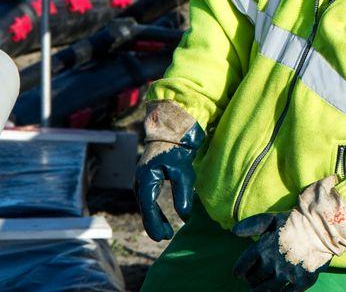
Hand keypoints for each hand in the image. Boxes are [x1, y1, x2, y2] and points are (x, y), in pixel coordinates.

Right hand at [134, 102, 204, 240]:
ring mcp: (143, 178)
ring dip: (154, 217)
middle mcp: (140, 180)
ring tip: (166, 231)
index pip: (149, 207)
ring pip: (146, 204)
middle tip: (165, 237)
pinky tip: (162, 216)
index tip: (164, 236)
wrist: (172, 129)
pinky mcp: (148, 177)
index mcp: (146, 179)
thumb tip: (184, 217)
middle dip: (154, 224)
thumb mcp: (183, 172)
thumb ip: (183, 194)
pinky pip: (149, 197)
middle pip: (145, 208)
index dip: (155, 223)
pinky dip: (154, 209)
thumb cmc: (177, 148)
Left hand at [232, 213, 324, 291]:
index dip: (239, 271)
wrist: (324, 225)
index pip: (243, 266)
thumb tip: (233, 231)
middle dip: (252, 281)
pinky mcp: (302, 281)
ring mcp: (287, 274)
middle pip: (254, 281)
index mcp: (262, 248)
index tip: (239, 274)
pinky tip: (281, 291)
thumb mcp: (272, 219)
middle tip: (253, 281)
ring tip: (260, 291)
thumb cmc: (297, 220)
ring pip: (267, 291)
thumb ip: (252, 225)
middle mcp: (272, 264)